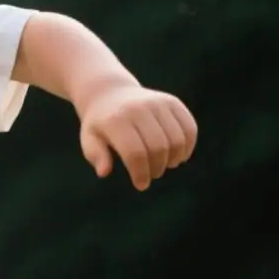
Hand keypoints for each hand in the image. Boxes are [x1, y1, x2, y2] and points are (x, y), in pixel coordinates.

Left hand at [79, 84, 196, 189]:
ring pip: (176, 139)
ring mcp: (159, 103)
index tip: (141, 185)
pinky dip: (187, 146)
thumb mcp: (89, 139)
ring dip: (173, 159)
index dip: (140, 173)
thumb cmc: (100, 124)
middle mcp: (139, 108)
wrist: (111, 93)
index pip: (134, 153)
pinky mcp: (173, 102)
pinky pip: (189, 128)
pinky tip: (178, 156)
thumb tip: (104, 172)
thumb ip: (96, 155)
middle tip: (152, 175)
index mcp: (116, 120)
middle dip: (156, 168)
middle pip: (157, 147)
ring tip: (164, 166)